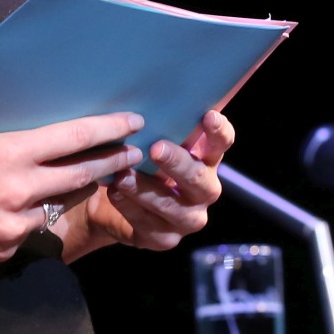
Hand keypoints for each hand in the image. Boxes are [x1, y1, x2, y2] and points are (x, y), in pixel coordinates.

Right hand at [0, 112, 144, 265]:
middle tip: (131, 155)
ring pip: (54, 206)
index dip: (108, 129)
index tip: (132, 122)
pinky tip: (5, 213)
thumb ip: (3, 147)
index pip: (73, 137)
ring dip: (63, 194)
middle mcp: (17, 188)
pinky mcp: (2, 250)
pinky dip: (24, 221)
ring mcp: (11, 224)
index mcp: (7, 152)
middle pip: (80, 174)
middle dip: (110, 163)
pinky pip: (26, 232)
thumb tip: (33, 142)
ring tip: (74, 181)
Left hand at [64, 110, 234, 256]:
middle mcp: (204, 190)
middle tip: (156, 148)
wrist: (109, 200)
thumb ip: (159, 123)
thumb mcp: (149, 139)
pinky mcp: (165, 239)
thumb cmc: (136, 160)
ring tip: (123, 175)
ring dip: (147, 190)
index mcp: (206, 159)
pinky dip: (131, 208)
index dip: (218, 131)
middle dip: (178, 163)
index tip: (207, 116)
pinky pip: (150, 226)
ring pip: (174, 207)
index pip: (223, 142)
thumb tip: (147, 95)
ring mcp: (187, 218)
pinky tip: (115, 193)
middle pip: (200, 179)